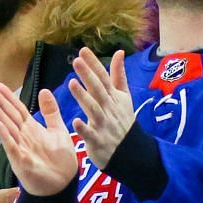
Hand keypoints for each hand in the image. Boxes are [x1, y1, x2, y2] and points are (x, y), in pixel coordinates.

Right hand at [0, 84, 77, 195]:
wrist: (64, 184)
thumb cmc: (60, 160)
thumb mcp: (58, 130)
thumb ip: (50, 112)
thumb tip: (44, 90)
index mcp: (31, 129)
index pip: (17, 109)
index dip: (8, 97)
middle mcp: (23, 137)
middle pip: (10, 116)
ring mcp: (21, 149)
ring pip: (8, 129)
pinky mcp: (22, 162)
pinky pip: (12, 147)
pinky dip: (5, 136)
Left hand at [66, 48, 136, 171]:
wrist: (130, 152)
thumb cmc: (123, 120)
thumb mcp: (124, 97)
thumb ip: (118, 75)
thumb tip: (119, 52)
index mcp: (113, 97)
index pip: (103, 77)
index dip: (94, 64)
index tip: (83, 50)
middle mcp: (108, 108)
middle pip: (98, 89)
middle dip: (88, 75)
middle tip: (76, 61)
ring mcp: (103, 124)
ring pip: (93, 109)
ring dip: (83, 97)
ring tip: (72, 84)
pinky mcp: (98, 141)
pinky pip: (90, 135)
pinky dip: (84, 129)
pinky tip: (75, 121)